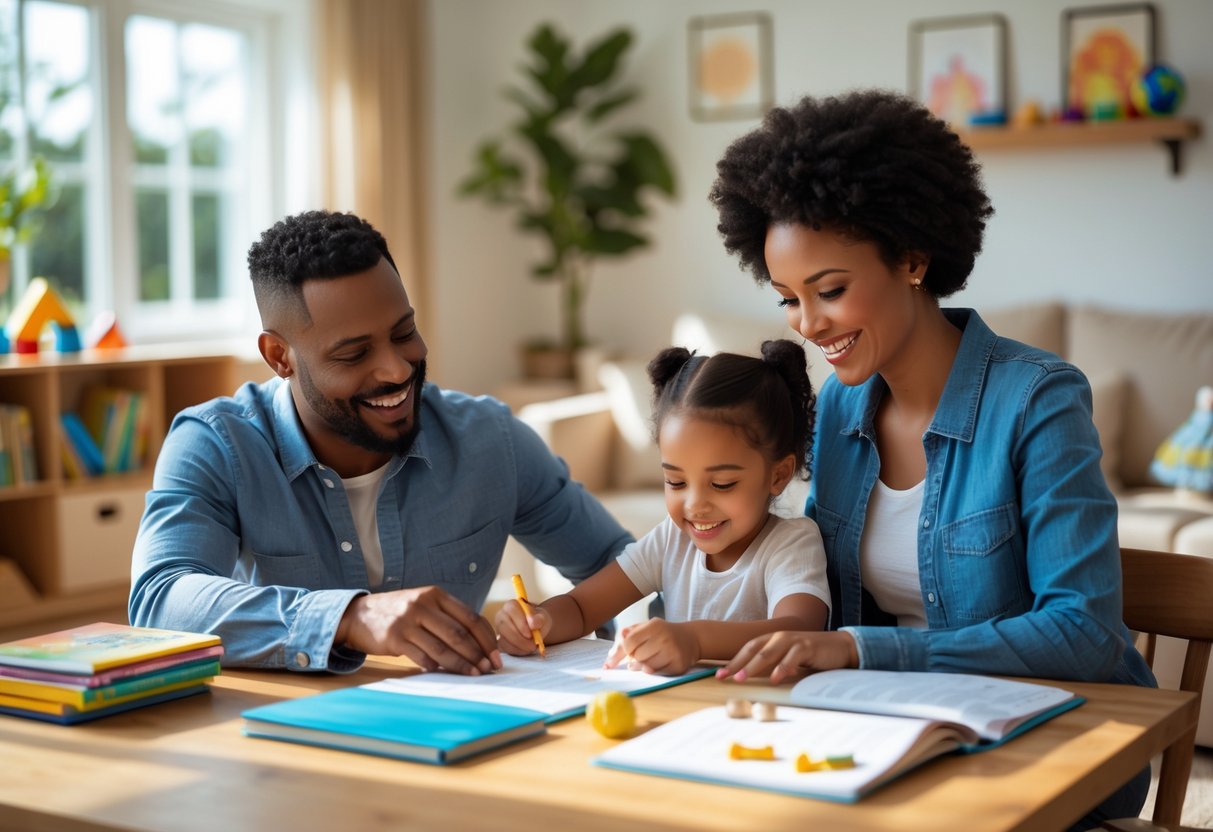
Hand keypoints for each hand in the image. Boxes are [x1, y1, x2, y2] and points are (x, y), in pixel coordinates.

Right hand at [335, 586, 500, 674]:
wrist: (360, 614)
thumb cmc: (400, 612)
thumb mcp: (424, 604)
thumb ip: (449, 617)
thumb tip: (481, 642)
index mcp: (436, 595)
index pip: (471, 617)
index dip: (487, 639)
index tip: (496, 655)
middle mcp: (423, 605)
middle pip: (459, 633)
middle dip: (478, 654)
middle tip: (489, 668)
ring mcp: (408, 621)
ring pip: (442, 648)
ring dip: (461, 664)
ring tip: (473, 674)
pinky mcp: (394, 638)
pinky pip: (421, 657)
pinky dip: (435, 666)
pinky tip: (444, 673)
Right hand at [494, 599, 550, 655]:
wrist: (536, 629)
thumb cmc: (537, 620)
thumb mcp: (542, 617)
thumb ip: (539, 618)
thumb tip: (534, 624)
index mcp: (511, 605)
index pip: (511, 610)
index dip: (521, 623)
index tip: (531, 633)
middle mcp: (501, 616)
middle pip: (505, 627)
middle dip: (519, 639)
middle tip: (533, 645)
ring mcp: (499, 630)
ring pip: (504, 640)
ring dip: (520, 646)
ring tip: (532, 647)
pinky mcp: (500, 642)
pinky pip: (506, 649)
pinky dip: (518, 651)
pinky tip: (526, 649)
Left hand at [604, 619, 698, 674]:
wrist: (691, 638)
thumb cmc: (663, 633)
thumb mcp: (646, 627)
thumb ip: (628, 636)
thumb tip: (610, 655)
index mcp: (654, 625)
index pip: (629, 642)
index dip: (625, 650)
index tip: (628, 651)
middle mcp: (664, 637)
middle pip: (636, 656)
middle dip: (636, 658)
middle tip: (643, 653)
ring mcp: (672, 652)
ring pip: (646, 667)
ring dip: (644, 665)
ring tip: (652, 658)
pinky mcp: (678, 665)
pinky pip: (657, 673)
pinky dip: (655, 670)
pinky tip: (661, 662)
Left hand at [716, 630, 857, 683]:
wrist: (839, 647)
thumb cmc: (810, 655)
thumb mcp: (787, 658)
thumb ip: (771, 664)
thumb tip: (749, 676)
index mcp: (772, 639)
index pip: (748, 649)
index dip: (733, 661)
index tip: (719, 675)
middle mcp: (779, 637)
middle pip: (754, 650)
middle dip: (738, 664)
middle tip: (725, 677)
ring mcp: (793, 641)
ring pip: (769, 653)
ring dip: (754, 666)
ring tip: (742, 678)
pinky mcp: (807, 647)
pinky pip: (792, 657)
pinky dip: (782, 667)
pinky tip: (775, 678)